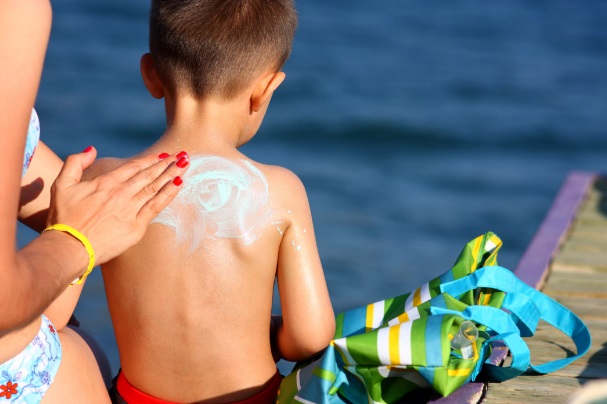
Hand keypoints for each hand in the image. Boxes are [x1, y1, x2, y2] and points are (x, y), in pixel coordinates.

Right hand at [46, 147, 188, 265]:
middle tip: (183, 155)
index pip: (134, 167)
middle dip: (167, 163)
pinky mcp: (136, 227)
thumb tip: (91, 149)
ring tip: (186, 164)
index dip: (150, 160)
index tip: (164, 155)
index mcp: (106, 183)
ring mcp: (130, 209)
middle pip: (149, 175)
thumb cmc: (63, 218)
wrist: (69, 248)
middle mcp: (121, 193)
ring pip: (156, 188)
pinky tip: (179, 185)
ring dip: (172, 174)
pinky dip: (169, 194)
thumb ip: (74, 163)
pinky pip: (156, 207)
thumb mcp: (61, 185)